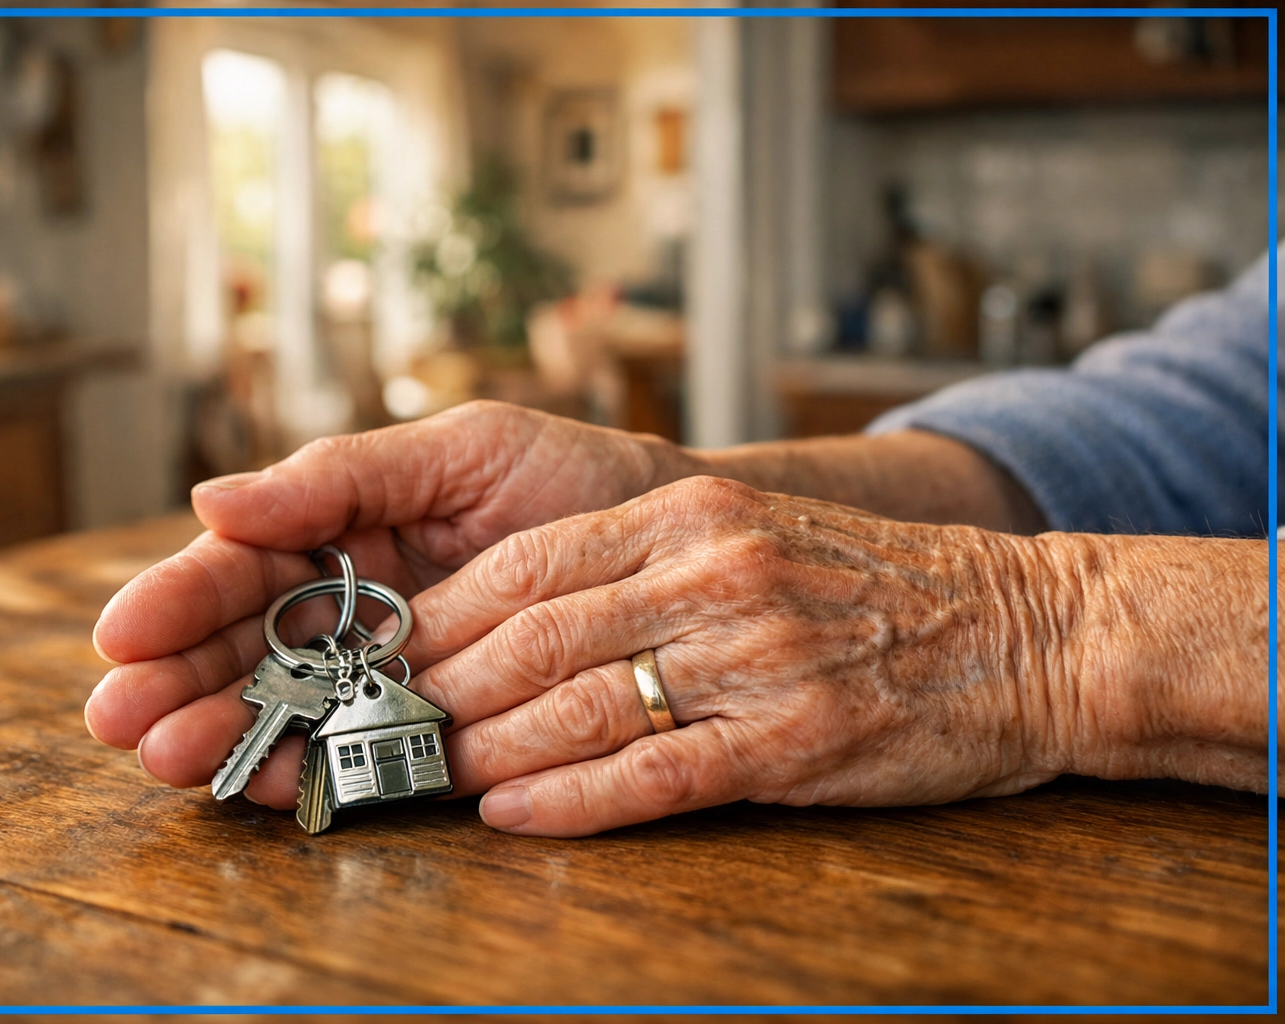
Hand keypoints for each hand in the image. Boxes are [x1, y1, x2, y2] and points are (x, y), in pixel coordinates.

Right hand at [84, 401, 699, 802]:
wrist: (673, 538)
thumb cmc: (570, 478)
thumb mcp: (461, 450)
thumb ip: (342, 474)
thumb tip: (212, 497)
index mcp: (345, 527)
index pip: (244, 563)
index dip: (179, 597)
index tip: (122, 633)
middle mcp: (355, 601)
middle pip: (246, 644)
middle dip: (180, 680)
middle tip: (121, 721)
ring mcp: (390, 666)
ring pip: (290, 703)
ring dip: (225, 733)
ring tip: (171, 762)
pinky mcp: (438, 721)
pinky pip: (366, 747)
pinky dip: (313, 767)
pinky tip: (263, 784)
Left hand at [409, 476, 1071, 835]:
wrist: (1026, 628)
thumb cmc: (874, 590)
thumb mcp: (750, 538)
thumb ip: (637, 566)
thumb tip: (512, 616)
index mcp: (688, 517)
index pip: (525, 566)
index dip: (438, 620)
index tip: (378, 659)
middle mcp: (712, 572)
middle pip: (534, 634)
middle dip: (441, 690)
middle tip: (376, 728)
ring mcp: (755, 655)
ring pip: (581, 704)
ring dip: (488, 752)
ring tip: (428, 778)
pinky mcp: (794, 737)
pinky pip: (658, 773)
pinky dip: (576, 799)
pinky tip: (518, 816)